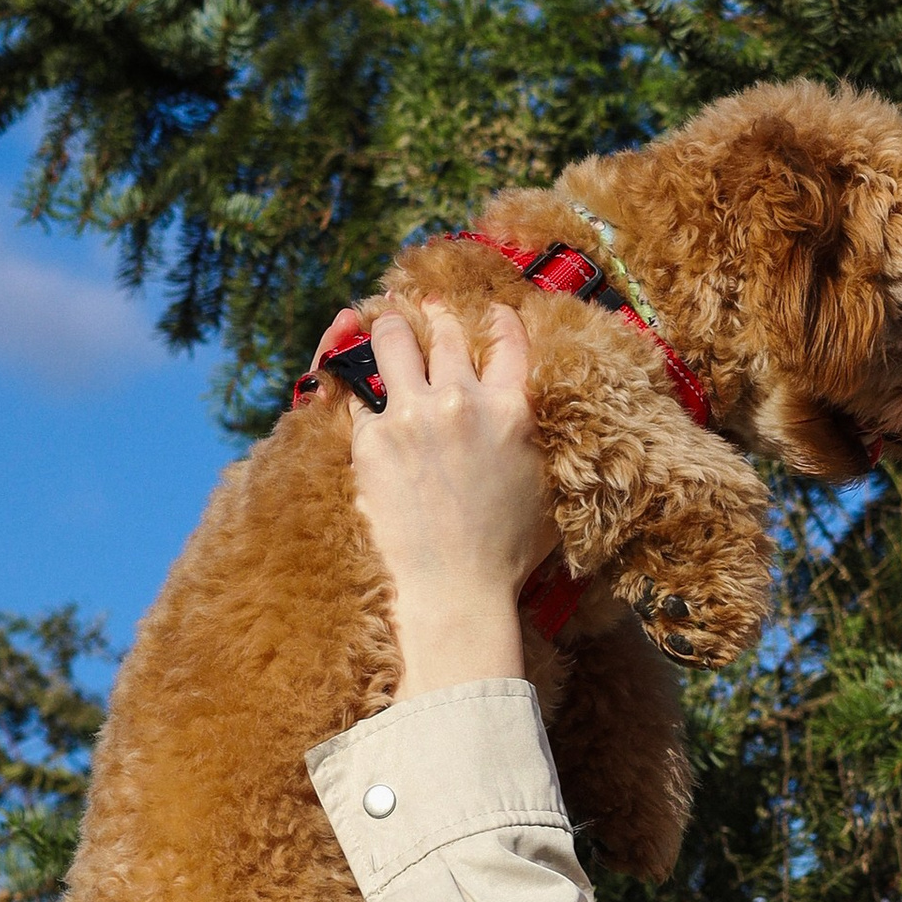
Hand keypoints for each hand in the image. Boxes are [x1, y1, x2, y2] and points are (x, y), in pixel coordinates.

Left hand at [350, 298, 555, 696]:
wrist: (457, 590)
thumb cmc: (508, 553)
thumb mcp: (543, 485)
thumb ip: (534, 438)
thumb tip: (527, 416)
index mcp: (512, 409)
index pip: (508, 341)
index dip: (499, 320)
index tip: (491, 314)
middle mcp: (463, 400)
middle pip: (447, 334)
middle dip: (437, 318)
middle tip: (428, 311)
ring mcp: (413, 416)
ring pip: (394, 341)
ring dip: (390, 327)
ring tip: (384, 322)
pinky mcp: (372, 438)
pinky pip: (360, 395)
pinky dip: (360, 386)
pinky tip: (357, 379)